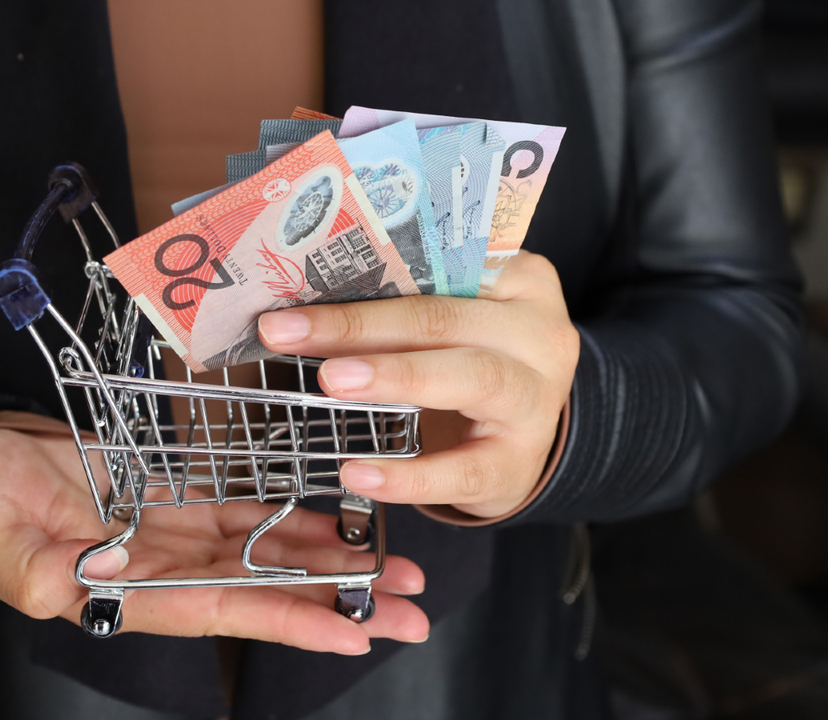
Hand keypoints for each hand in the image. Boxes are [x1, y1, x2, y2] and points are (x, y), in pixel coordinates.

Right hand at [0, 423, 429, 653]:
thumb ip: (31, 571)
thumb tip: (67, 591)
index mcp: (130, 591)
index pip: (224, 609)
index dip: (289, 620)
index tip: (355, 631)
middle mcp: (168, 572)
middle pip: (268, 591)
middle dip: (340, 602)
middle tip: (413, 610)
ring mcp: (178, 539)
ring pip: (270, 555)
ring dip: (333, 565)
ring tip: (400, 573)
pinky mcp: (180, 504)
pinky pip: (250, 516)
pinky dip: (297, 522)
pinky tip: (342, 525)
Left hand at [258, 251, 577, 518]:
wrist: (521, 442)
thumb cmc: (472, 363)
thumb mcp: (458, 320)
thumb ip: (406, 298)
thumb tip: (304, 294)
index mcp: (520, 281)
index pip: (442, 266)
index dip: (372, 268)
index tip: (303, 274)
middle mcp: (538, 334)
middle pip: (444, 319)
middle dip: (360, 324)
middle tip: (289, 331)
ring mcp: (536, 401)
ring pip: (468, 377)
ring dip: (394, 378)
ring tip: (330, 382)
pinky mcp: (519, 463)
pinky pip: (462, 470)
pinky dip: (407, 476)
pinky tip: (357, 474)